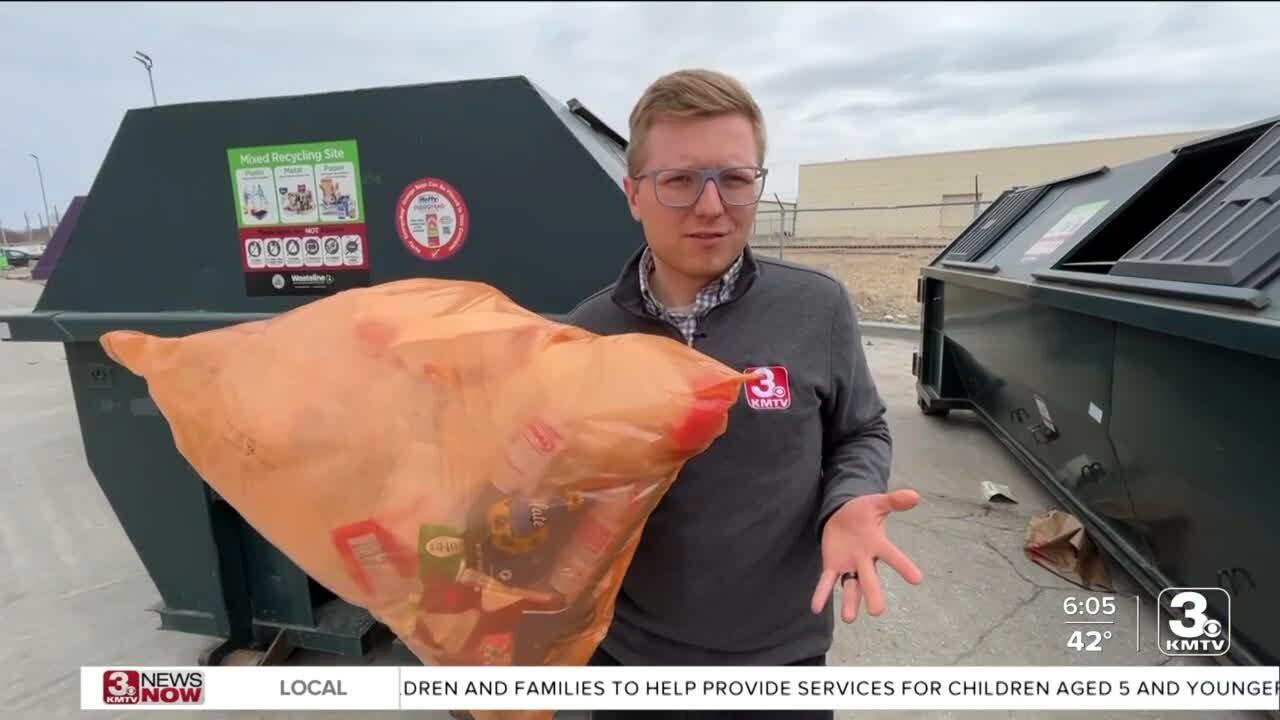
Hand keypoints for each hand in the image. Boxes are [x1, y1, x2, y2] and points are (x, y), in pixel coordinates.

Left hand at [810, 489, 923, 621]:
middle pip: (870, 579)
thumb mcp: (877, 503)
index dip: (904, 567)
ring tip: (848, 619)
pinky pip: (827, 581)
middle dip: (873, 594)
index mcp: (878, 545)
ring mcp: (849, 565)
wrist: (843, 514)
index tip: (918, 580)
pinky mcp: (833, 566)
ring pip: (850, 587)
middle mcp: (865, 560)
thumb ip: (894, 501)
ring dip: (849, 602)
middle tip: (877, 612)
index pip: (894, 556)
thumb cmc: (863, 511)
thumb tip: (915, 495)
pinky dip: (822, 594)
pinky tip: (816, 608)